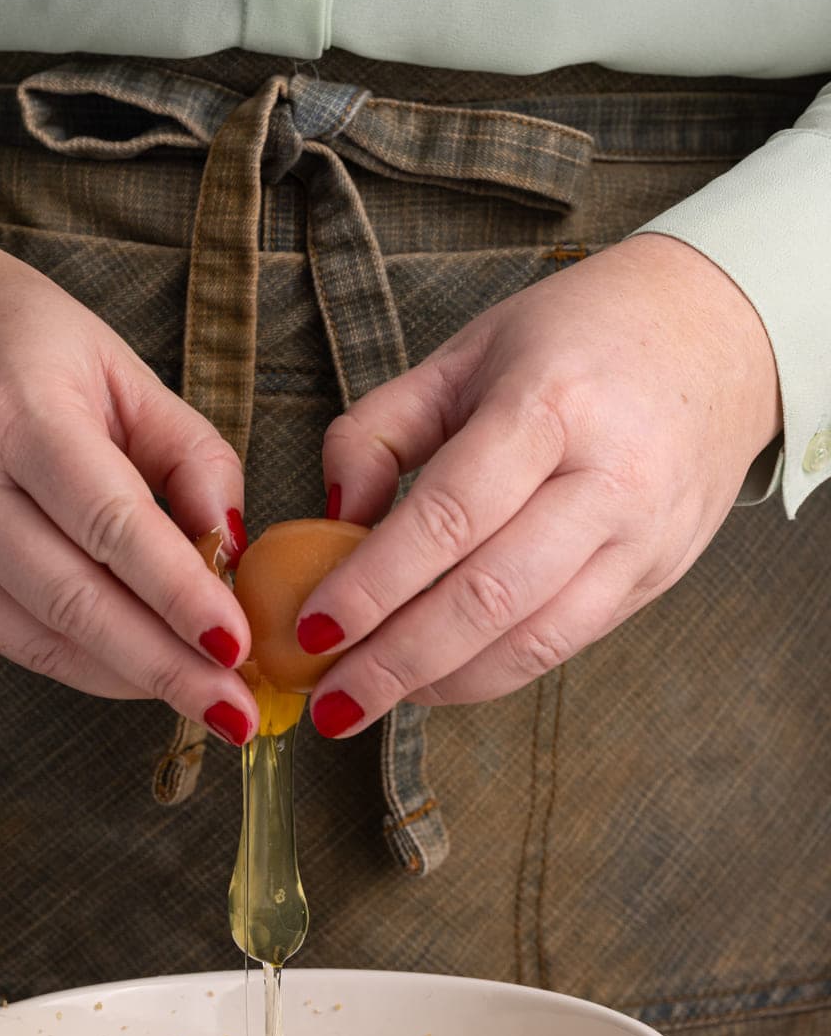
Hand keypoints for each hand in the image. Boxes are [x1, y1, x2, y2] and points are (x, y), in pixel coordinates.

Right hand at [0, 223, 256, 744]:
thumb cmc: (23, 342)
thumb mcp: (121, 368)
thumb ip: (188, 454)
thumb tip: (231, 549)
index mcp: (18, 410)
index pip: (110, 521)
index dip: (177, 592)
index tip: (238, 644)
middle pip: (73, 598)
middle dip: (163, 664)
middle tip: (235, 709)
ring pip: (40, 636)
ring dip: (131, 680)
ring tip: (207, 703)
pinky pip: (14, 640)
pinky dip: (86, 667)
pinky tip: (142, 678)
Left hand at [296, 234, 782, 735]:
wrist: (721, 333)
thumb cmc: (575, 339)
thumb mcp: (466, 353)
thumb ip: (380, 430)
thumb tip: (332, 520)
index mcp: (550, 403)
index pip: (450, 514)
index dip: (375, 582)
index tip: (314, 628)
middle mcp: (609, 476)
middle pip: (490, 596)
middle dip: (398, 661)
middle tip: (330, 702)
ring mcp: (643, 535)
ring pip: (533, 640)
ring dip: (441, 684)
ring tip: (371, 700)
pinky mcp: (658, 575)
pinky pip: (565, 642)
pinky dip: (491, 672)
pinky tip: (435, 678)